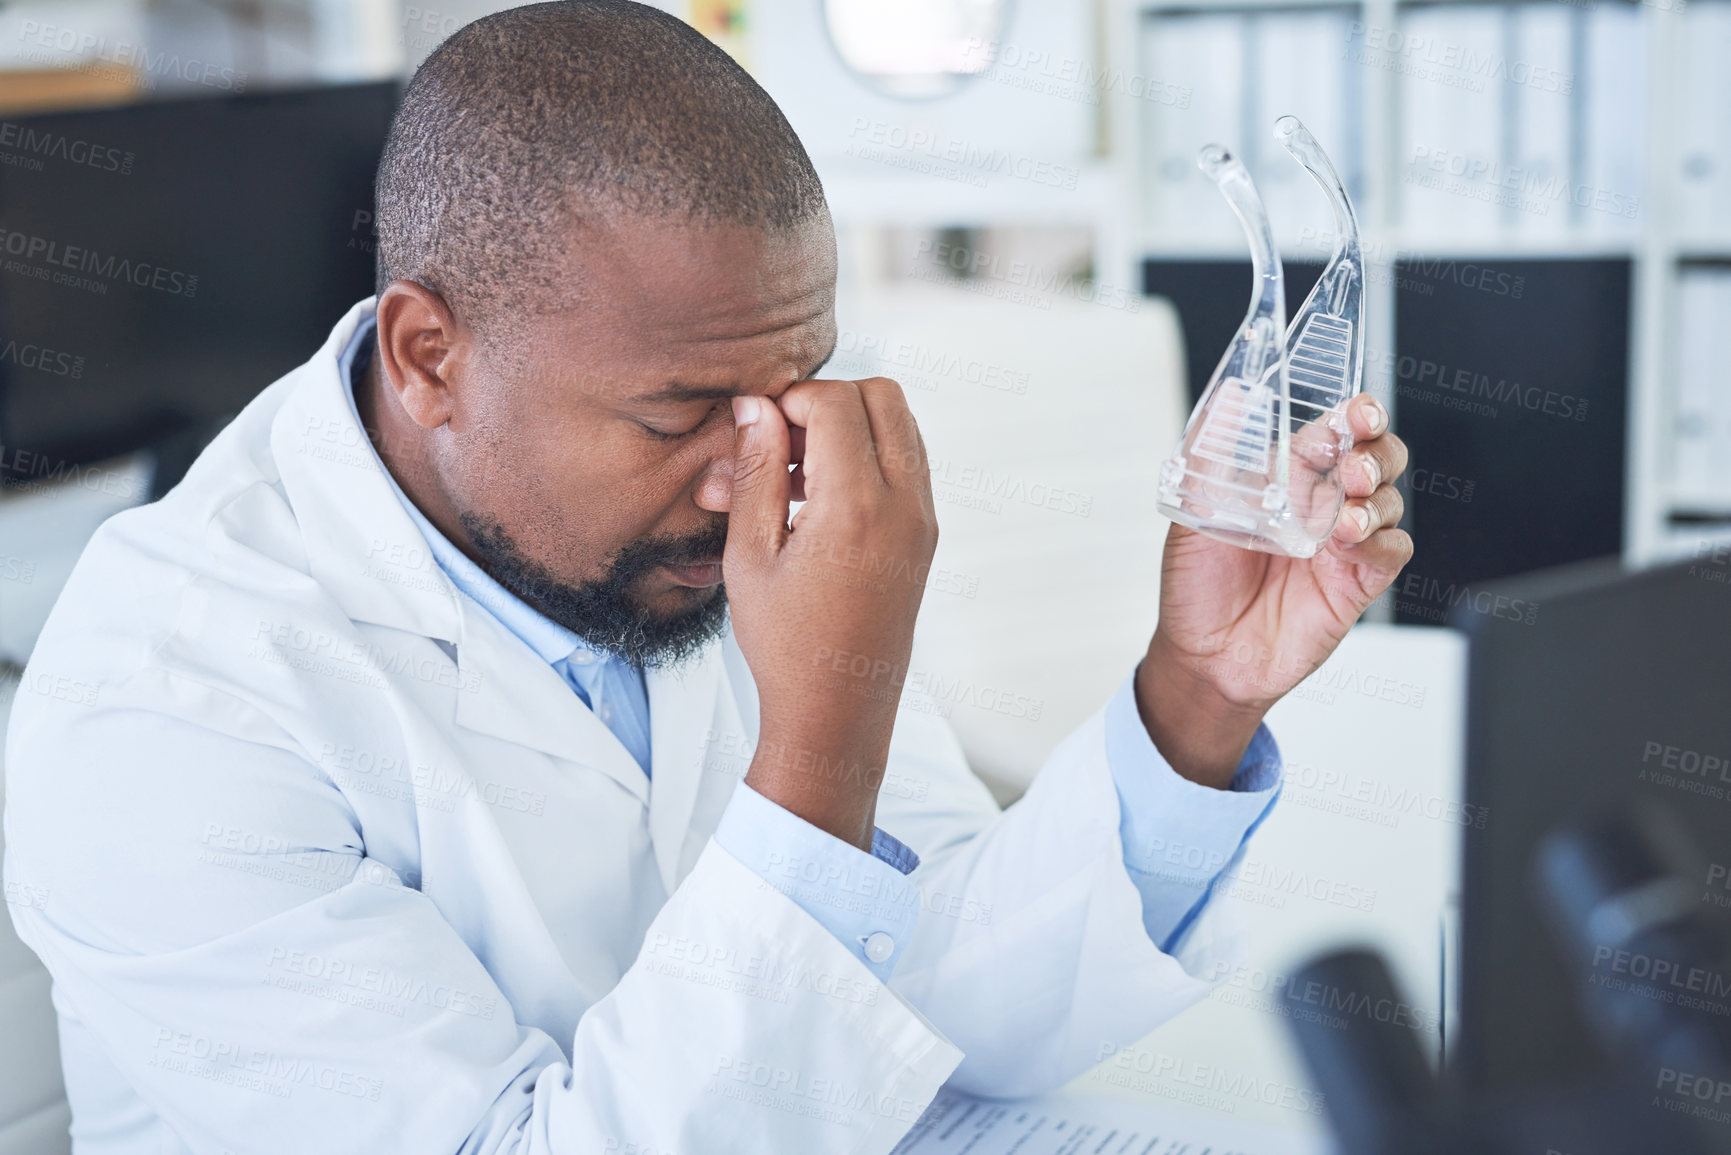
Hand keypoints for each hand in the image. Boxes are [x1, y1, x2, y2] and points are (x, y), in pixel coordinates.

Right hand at [723, 378, 936, 850]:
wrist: (837, 711)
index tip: (755, 429)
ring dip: (847, 430)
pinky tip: (814, 500)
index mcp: (856, 507)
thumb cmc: (785, 645)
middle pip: (881, 395)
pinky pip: (905, 464)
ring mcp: (923, 519)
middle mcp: (903, 505)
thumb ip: (754, 473)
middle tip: (779, 443)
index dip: (788, 400)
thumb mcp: (750, 557)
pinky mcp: (925, 535)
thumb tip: (755, 407)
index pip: (835, 402)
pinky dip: (865, 459)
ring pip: (899, 425)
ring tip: (788, 478)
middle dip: (826, 402)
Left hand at [1138, 393, 1411, 787]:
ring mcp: (1341, 544)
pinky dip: (1380, 541)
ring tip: (1344, 517)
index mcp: (1286, 479)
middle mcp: (1320, 506)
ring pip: (1388, 501)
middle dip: (1378, 452)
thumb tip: (1228, 397)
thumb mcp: (1193, 511)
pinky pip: (1391, 551)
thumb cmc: (1196, 586)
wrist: (1204, 657)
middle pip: (1377, 459)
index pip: (1333, 433)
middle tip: (1355, 468)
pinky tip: (1351, 544)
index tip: (1359, 411)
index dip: (1355, 416)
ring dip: (1375, 500)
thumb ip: (1213, 454)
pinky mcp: (1356, 583)